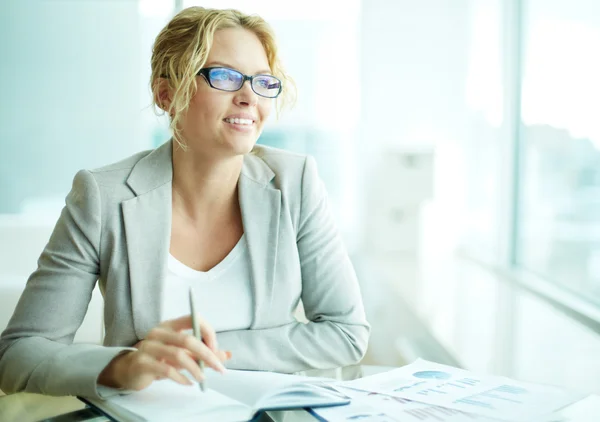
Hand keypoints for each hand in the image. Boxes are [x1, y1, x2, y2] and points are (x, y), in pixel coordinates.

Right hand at [98, 314, 230, 390]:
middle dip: (207, 355)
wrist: (129, 370)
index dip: (207, 332)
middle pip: (188, 339)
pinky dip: (181, 378)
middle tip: (219, 367)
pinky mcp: (142, 362)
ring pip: (178, 355)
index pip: (193, 318)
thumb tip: (227, 355)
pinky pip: (166, 370)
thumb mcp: (182, 354)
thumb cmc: (159, 359)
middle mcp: (159, 332)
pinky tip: (188, 382)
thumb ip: (202, 353)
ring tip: (203, 378)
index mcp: (170, 325)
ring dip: (195, 368)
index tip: (215, 348)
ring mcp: (149, 346)